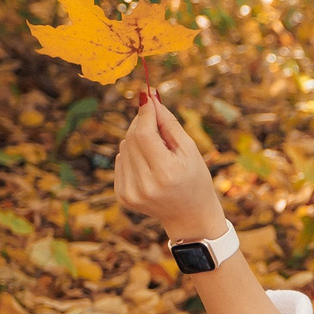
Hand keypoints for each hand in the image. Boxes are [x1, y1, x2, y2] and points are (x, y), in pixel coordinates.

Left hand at [114, 93, 226, 240]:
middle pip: (131, 140)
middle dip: (141, 125)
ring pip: (123, 149)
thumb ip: (169, 123)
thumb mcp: (190, 150)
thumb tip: (150, 96)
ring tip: (157, 152)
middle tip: (155, 122)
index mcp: (166, 174)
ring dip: (136, 141)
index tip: (146, 96)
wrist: (190, 216)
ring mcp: (131, 192)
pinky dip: (131, 156)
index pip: (144, 135)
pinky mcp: (122, 196)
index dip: (144, 114)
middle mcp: (145, 185)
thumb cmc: (195, 179)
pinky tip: (147, 165)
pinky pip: (119, 162)